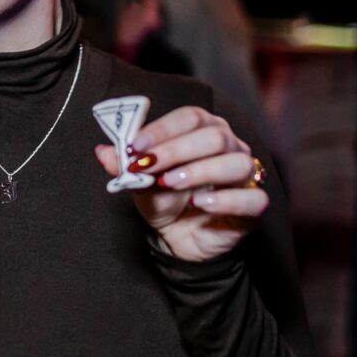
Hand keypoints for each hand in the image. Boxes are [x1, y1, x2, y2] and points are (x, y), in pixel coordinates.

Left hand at [94, 106, 268, 262]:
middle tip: (148, 166)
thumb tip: (102, 151)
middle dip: (176, 150)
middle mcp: (230, 145)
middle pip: (213, 136)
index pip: (189, 117)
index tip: (135, 146)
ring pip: (236, 162)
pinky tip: (200, 203)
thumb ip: (123, 166)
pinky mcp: (254, 205)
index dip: (162, 129)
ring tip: (170, 183)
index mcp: (204, 128)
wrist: (180, 238)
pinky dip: (226, 199)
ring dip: (199, 171)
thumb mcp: (139, 181)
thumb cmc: (165, 198)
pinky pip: (253, 197)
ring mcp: (245, 175)